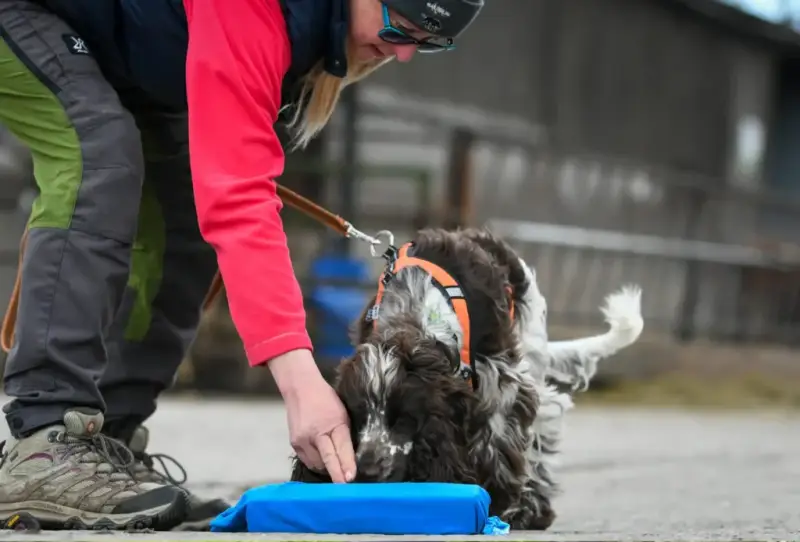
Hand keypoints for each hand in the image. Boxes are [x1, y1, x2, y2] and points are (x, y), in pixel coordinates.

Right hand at [268, 349, 355, 482]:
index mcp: (333, 424)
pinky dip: (316, 462)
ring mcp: (302, 440)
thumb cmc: (326, 399)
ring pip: (317, 464)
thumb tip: (351, 457)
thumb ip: (345, 435)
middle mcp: (315, 434)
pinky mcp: (294, 443)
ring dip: (326, 467)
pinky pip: (307, 460)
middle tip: (344, 486)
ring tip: (334, 467)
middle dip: (336, 474)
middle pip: (327, 460)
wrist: (300, 388)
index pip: (341, 449)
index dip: (346, 465)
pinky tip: (322, 459)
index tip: (350, 480)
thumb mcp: (342, 413)